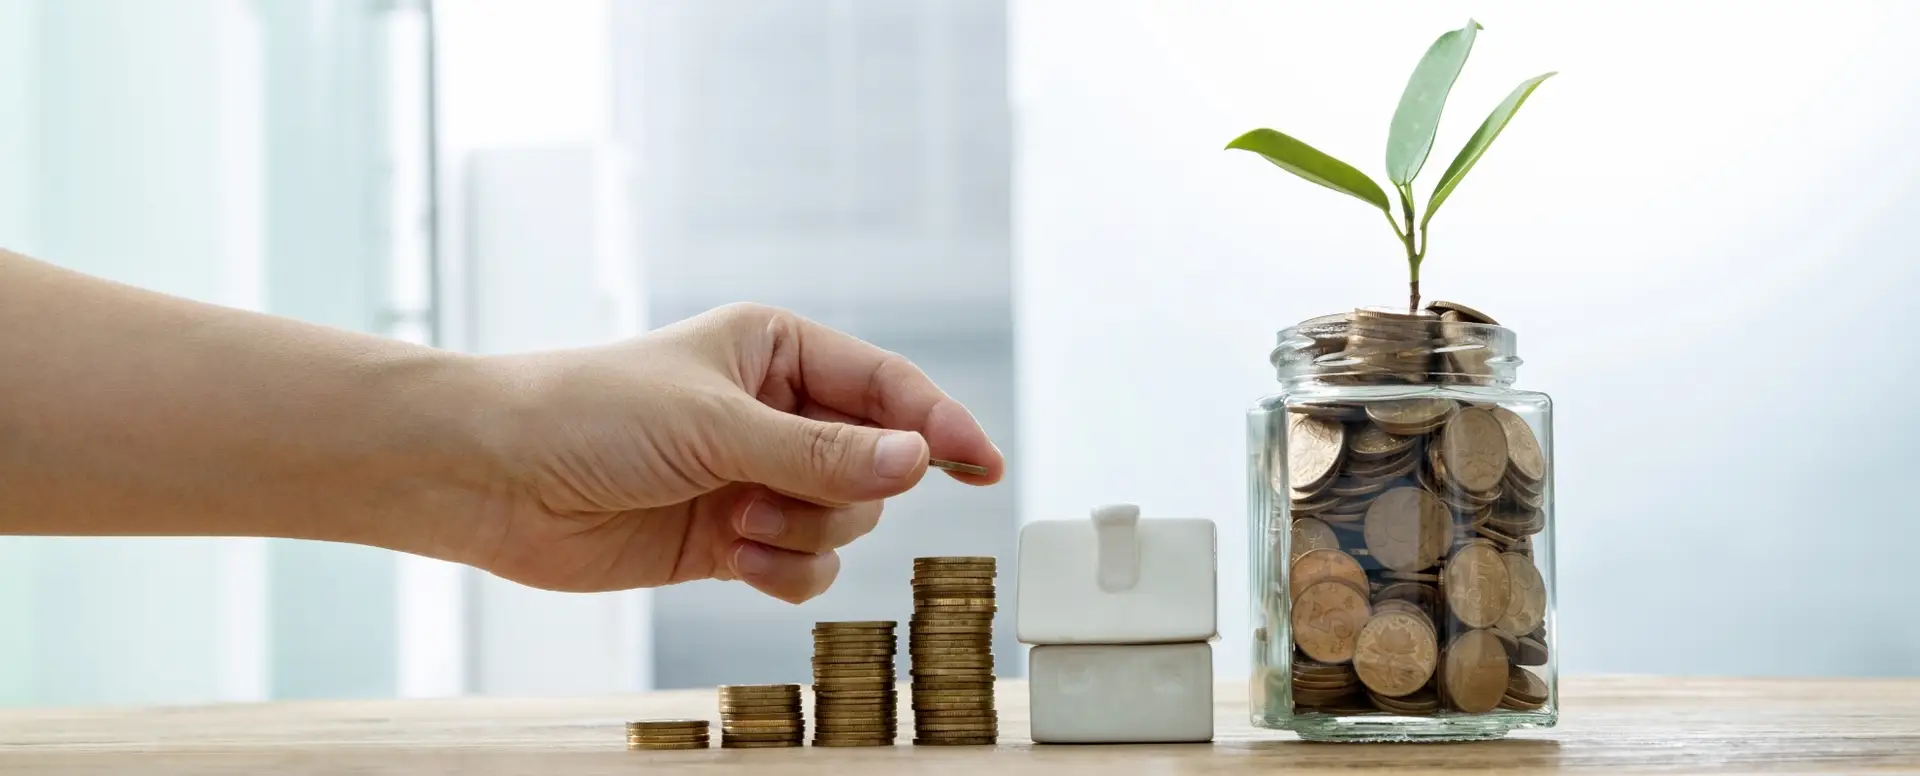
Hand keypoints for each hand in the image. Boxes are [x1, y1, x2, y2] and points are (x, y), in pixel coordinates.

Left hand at [452, 303, 1003, 602]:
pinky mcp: (733, 539)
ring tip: (734, 522)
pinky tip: (735, 558)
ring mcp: (756, 478)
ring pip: (844, 524)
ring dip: (800, 534)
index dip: (940, 423)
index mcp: (777, 350)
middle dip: (838, 493)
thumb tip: (920, 461)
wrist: (495, 478)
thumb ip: (823, 452)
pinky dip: (783, 573)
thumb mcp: (717, 424)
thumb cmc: (590, 415)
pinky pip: (805, 568)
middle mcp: (775, 412)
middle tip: (772, 493)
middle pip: (875, 466)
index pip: (887, 387)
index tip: (983, 465)